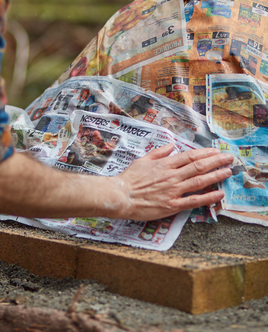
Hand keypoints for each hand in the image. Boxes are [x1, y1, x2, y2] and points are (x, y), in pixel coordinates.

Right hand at [113, 144, 232, 220]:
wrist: (120, 196)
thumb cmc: (129, 179)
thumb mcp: (141, 160)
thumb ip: (158, 153)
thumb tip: (170, 145)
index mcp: (164, 165)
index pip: (189, 156)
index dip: (205, 153)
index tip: (216, 151)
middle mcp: (172, 176)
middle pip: (198, 166)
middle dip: (216, 161)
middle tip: (229, 158)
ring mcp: (173, 191)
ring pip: (199, 181)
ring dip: (216, 176)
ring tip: (228, 172)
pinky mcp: (172, 205)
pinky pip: (193, 201)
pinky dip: (208, 197)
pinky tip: (219, 194)